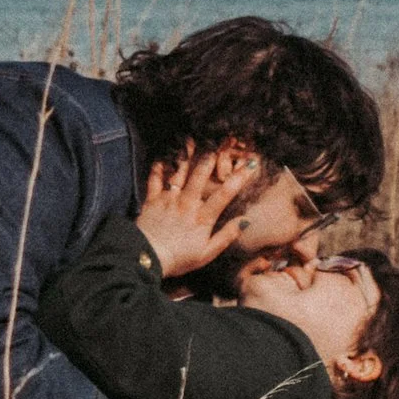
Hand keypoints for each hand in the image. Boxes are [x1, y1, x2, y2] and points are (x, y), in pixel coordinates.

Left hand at [135, 144, 261, 278]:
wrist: (148, 258)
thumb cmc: (180, 258)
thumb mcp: (208, 253)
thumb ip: (226, 236)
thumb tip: (245, 221)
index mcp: (203, 217)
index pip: (225, 194)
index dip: (239, 178)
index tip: (251, 164)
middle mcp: (187, 203)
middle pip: (201, 175)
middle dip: (210, 158)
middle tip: (218, 142)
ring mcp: (169, 199)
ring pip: (179, 173)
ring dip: (187, 155)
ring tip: (192, 140)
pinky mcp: (152, 200)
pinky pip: (155, 179)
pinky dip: (158, 167)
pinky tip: (162, 157)